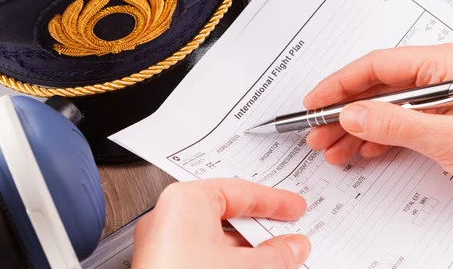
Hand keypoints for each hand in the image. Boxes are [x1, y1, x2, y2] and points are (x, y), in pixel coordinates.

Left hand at [132, 179, 310, 268]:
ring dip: (245, 249)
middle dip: (259, 228)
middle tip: (287, 233)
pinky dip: (225, 260)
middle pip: (226, 214)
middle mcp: (167, 217)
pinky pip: (199, 253)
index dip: (274, 201)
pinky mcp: (161, 265)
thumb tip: (292, 247)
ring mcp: (160, 244)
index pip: (240, 191)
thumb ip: (277, 253)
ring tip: (274, 260)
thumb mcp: (250, 267)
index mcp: (185, 201)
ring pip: (213, 237)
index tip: (292, 207)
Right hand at [304, 43, 452, 209]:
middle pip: (376, 88)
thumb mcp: (449, 138)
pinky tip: (363, 150)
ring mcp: (439, 101)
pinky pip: (399, 125)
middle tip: (317, 132)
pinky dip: (378, 138)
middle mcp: (437, 77)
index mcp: (442, 64)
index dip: (339, 84)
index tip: (315, 102)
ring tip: (332, 147)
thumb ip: (395, 124)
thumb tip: (352, 115)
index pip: (376, 66)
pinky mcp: (442, 123)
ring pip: (384, 108)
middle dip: (343, 111)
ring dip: (356, 128)